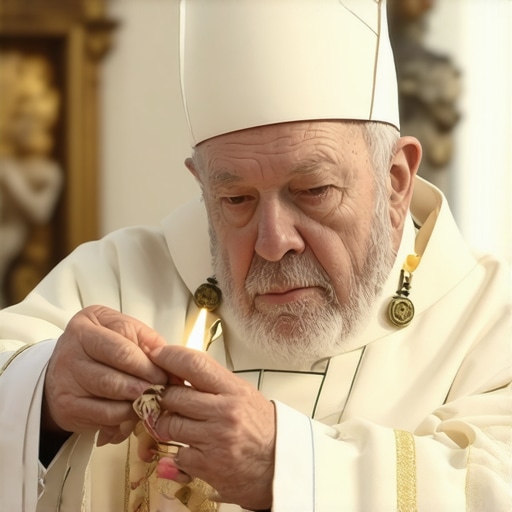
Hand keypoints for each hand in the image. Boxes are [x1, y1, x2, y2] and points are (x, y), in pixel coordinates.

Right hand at [43, 305, 167, 445]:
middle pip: (116, 378)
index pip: (122, 351)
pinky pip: (105, 418)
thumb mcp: (124, 331)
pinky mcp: (67, 408)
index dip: (148, 366)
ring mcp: (66, 382)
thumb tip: (174, 367)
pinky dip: (126, 418)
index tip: (166, 375)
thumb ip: (149, 342)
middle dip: (146, 388)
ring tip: (152, 401)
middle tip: (163, 392)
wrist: (63, 368)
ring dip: (138, 405)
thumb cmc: (101, 347)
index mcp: (86, 327)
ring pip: (112, 401)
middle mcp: (70, 353)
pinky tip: (134, 412)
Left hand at [149, 345, 274, 510]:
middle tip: (164, 398)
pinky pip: (175, 453)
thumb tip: (177, 368)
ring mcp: (214, 439)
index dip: (169, 356)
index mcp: (233, 390)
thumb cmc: (259, 426)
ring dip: (165, 424)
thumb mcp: (242, 394)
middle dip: (163, 397)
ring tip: (175, 423)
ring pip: (168, 424)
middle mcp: (224, 412)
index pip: (195, 364)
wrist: (279, 463)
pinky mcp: (207, 465)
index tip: (156, 354)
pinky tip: (190, 448)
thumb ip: (213, 382)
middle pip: (173, 395)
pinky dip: (178, 451)